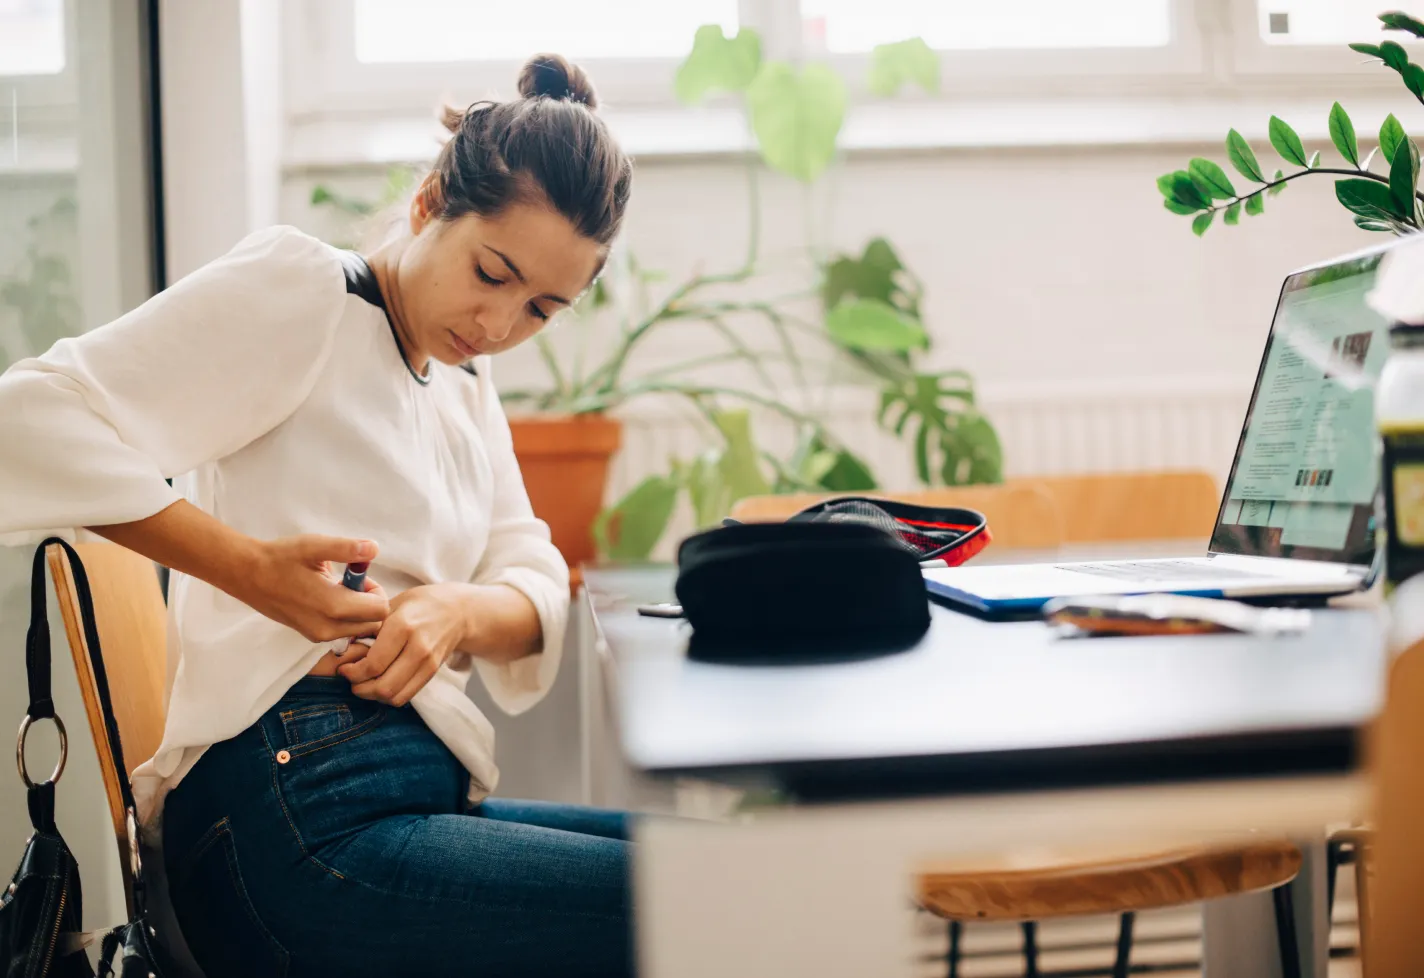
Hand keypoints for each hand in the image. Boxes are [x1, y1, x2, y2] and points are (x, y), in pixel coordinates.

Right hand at [239, 535, 390, 642]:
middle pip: (373, 623)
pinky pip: (342, 632)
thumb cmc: (281, 558)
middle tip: (348, 582)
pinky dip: (344, 617)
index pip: (381, 610)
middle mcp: (328, 629)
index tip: (357, 576)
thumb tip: (374, 548)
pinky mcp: (310, 636)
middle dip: (370, 602)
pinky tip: (324, 598)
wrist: (247, 575)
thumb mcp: (314, 546)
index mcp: (333, 606)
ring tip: (335, 589)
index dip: (376, 590)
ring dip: (357, 610)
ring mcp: (318, 636)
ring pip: (358, 629)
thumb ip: (346, 548)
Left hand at [337, 583, 469, 705]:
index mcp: (402, 627)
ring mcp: (428, 662)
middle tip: (352, 679)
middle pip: (383, 686)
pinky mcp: (432, 673)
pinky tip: (382, 683)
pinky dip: (389, 696)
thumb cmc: (417, 605)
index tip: (344, 668)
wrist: (456, 610)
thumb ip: (366, 628)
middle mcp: (417, 647)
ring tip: (365, 683)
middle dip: (360, 688)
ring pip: (394, 696)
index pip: (373, 664)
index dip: (353, 673)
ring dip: (374, 695)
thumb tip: (340, 650)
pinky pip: (406, 696)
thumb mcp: (389, 606)